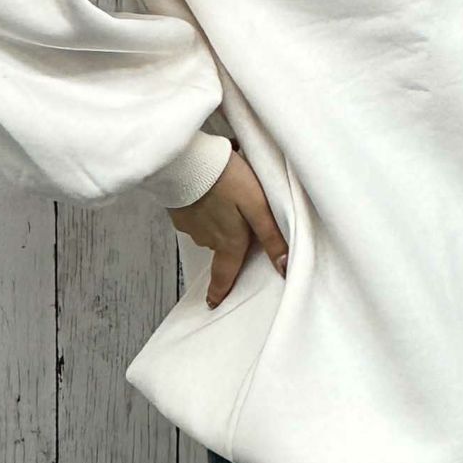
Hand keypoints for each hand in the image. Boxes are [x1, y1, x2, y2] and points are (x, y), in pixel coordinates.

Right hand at [167, 141, 288, 306]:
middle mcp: (207, 238)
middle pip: (220, 247)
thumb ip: (271, 236)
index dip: (220, 290)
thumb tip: (284, 267)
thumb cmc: (226, 179)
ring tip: (226, 193)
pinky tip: (209, 187)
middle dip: (227, 239)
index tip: (214, 302)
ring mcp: (190, 224)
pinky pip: (195, 213)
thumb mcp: (257, 205)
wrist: (187, 160)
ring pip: (208, 227)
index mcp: (228, 242)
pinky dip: (203, 204)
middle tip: (235, 220)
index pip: (224, 274)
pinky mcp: (179, 208)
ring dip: (217, 216)